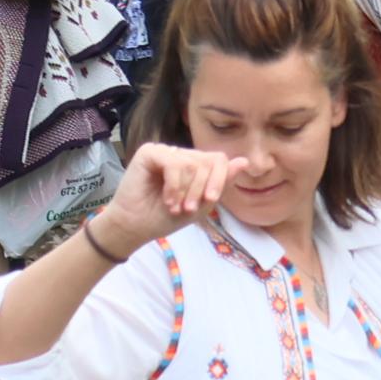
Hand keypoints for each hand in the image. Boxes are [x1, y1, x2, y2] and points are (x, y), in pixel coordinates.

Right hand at [89, 140, 238, 255]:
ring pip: (192, 163)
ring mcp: (164, 152)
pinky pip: (174, 163)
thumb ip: (221, 184)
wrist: (135, 228)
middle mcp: (180, 155)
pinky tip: (167, 199)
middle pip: (207, 161)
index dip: (219, 178)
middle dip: (200, 189)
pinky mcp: (149, 153)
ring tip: (175, 207)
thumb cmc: (163, 218)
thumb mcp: (200, 205)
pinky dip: (174, 185)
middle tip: (187, 209)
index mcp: (193, 164)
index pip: (218, 159)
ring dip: (186, 191)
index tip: (209, 200)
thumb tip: (244, 161)